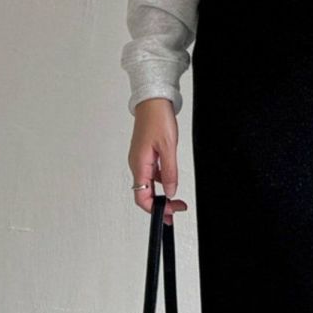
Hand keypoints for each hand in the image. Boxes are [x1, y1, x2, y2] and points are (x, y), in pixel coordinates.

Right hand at [128, 98, 188, 219]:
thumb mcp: (168, 147)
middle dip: (160, 206)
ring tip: (176, 200)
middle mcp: (136, 164)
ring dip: (161, 194)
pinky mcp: (144, 155)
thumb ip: (170, 172)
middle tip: (176, 210)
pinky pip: (151, 174)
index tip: (171, 212)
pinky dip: (161, 181)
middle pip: (144, 194)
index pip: (142, 197)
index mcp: (139, 164)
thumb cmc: (157, 118)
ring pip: (148, 185)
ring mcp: (140, 159)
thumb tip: (171, 191)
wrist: (153, 101)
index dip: (156, 209)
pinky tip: (171, 180)